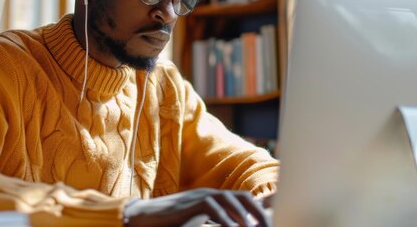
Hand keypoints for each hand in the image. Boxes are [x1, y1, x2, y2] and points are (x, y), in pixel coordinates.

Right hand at [123, 188, 271, 226]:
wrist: (145, 218)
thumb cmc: (172, 223)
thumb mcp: (199, 222)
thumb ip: (217, 222)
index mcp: (214, 198)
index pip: (243, 199)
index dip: (259, 210)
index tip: (271, 223)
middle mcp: (209, 194)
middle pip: (241, 197)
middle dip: (258, 212)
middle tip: (269, 226)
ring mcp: (199, 197)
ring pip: (228, 200)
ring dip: (244, 215)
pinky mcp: (189, 204)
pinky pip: (210, 208)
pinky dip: (224, 219)